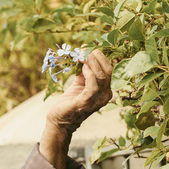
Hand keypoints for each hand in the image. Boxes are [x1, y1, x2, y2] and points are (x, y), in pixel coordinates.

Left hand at [39, 50, 114, 168]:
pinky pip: (92, 85)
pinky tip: (82, 68)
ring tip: (81, 57)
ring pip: (102, 76)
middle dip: (97, 57)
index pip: (109, 69)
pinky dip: (88, 74)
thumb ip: (83, 71)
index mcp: (105, 89)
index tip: (87, 48)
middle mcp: (105, 95)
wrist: (60, 120)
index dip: (99, 57)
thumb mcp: (79, 84)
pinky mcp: (87, 102)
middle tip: (85, 50)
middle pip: (108, 70)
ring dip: (91, 63)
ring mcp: (98, 99)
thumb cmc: (70, 102)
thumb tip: (82, 53)